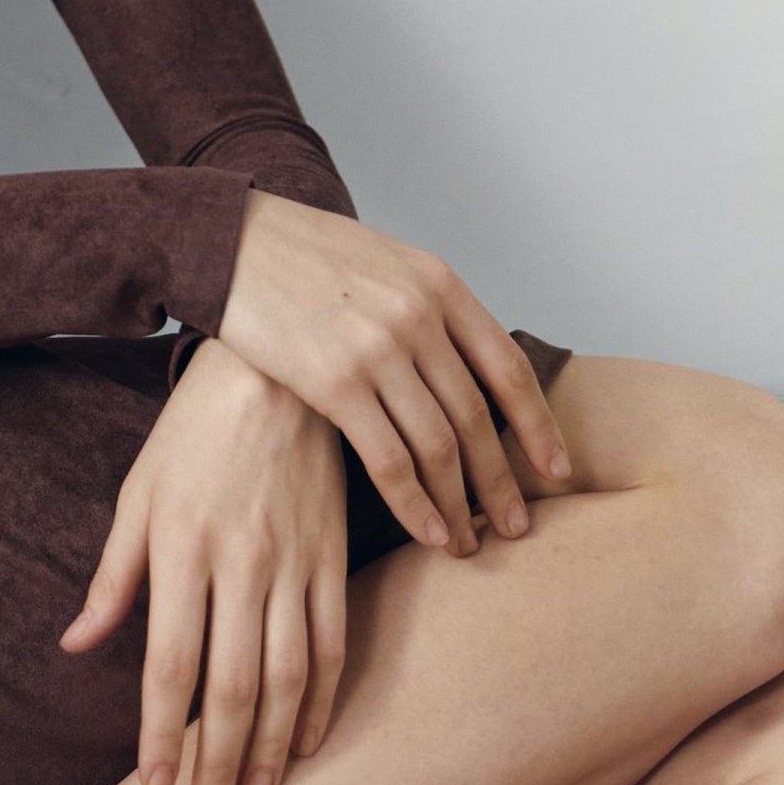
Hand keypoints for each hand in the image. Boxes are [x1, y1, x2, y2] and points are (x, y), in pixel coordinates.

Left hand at [61, 337, 349, 784]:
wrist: (277, 375)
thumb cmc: (192, 436)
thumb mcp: (136, 496)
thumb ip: (112, 577)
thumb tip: (77, 644)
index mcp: (181, 550)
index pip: (169, 664)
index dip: (160, 733)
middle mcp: (241, 564)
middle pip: (230, 685)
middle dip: (217, 759)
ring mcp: (294, 563)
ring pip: (287, 676)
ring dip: (272, 745)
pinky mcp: (333, 556)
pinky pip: (334, 643)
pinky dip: (322, 701)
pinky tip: (307, 741)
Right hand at [215, 192, 571, 556]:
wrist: (227, 240)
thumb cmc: (299, 255)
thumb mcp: (383, 262)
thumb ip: (426, 309)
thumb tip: (459, 367)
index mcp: (440, 285)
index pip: (508, 367)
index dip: (538, 425)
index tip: (556, 470)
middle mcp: (419, 316)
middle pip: (478, 416)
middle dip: (501, 480)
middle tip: (515, 527)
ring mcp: (378, 350)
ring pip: (439, 445)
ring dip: (458, 502)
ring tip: (467, 543)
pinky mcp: (333, 382)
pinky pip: (389, 459)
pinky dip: (414, 504)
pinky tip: (426, 531)